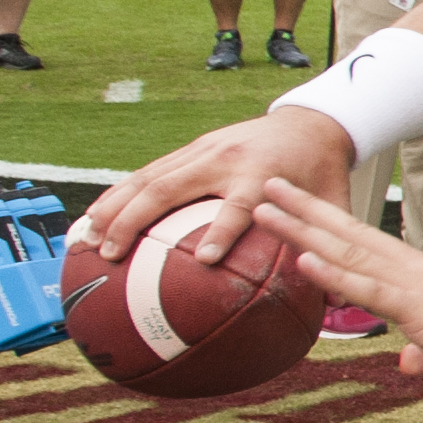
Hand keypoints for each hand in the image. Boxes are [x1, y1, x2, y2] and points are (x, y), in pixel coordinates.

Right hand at [78, 103, 354, 260]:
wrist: (311, 122)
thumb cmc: (322, 172)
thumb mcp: (334, 206)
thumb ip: (328, 247)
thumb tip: (335, 300)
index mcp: (261, 175)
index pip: (239, 206)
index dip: (222, 231)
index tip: (204, 260)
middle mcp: (224, 159)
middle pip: (170, 188)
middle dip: (136, 220)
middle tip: (111, 254)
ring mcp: (202, 150)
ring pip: (148, 178)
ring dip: (114, 208)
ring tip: (86, 240)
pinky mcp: (191, 148)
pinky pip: (147, 172)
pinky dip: (118, 194)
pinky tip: (95, 218)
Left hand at [253, 183, 422, 384]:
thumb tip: (408, 363)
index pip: (368, 246)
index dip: (331, 224)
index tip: (299, 206)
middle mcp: (416, 271)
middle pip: (351, 235)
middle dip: (306, 210)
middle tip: (267, 183)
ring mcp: (417, 286)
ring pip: (350, 253)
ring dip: (303, 229)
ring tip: (264, 208)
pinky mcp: (422, 309)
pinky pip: (371, 289)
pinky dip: (335, 273)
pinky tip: (304, 257)